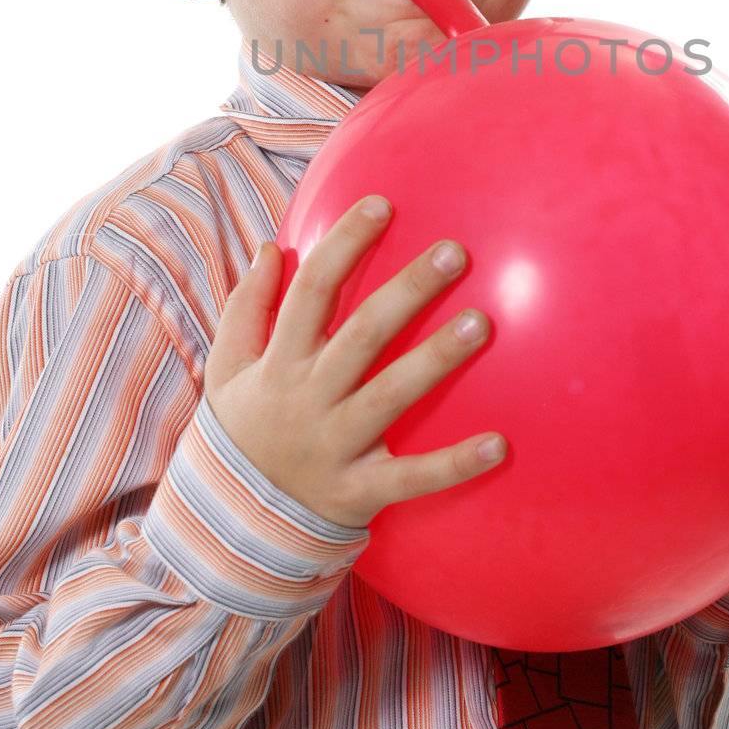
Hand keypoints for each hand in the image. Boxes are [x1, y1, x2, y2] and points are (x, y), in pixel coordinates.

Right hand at [202, 196, 506, 528]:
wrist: (232, 524)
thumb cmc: (245, 428)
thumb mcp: (227, 368)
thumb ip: (246, 307)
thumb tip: (273, 246)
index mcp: (278, 362)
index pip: (311, 290)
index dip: (344, 244)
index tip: (381, 204)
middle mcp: (308, 399)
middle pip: (361, 335)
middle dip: (407, 291)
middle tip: (454, 252)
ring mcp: (336, 446)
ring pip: (391, 395)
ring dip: (437, 358)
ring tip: (482, 322)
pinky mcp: (362, 492)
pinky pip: (414, 478)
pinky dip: (456, 464)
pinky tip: (500, 443)